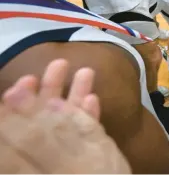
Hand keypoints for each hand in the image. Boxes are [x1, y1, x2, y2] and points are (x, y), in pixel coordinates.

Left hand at [0, 59, 130, 172]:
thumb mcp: (62, 161)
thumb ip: (38, 134)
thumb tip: (15, 98)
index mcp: (27, 161)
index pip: (14, 130)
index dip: (20, 104)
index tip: (24, 82)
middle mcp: (44, 159)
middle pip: (41, 123)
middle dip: (51, 92)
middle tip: (59, 65)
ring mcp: (68, 159)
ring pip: (66, 125)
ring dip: (75, 97)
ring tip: (85, 71)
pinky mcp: (89, 159)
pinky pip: (86, 135)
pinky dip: (89, 116)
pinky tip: (94, 99)